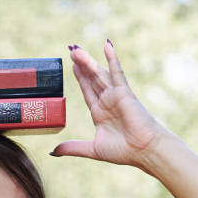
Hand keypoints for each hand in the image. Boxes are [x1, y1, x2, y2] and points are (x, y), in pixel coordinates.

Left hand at [51, 41, 166, 165]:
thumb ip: (73, 147)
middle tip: (71, 50)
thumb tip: (54, 151)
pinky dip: (112, 59)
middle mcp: (108, 102)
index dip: (80, 78)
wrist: (143, 151)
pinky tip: (106, 45)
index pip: (88, 91)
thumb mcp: (92, 149)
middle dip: (81, 65)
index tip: (72, 65)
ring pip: (99, 74)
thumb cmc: (124, 151)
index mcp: (101, 114)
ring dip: (88, 61)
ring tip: (75, 49)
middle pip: (92, 79)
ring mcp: (116, 96)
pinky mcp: (124, 92)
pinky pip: (117, 73)